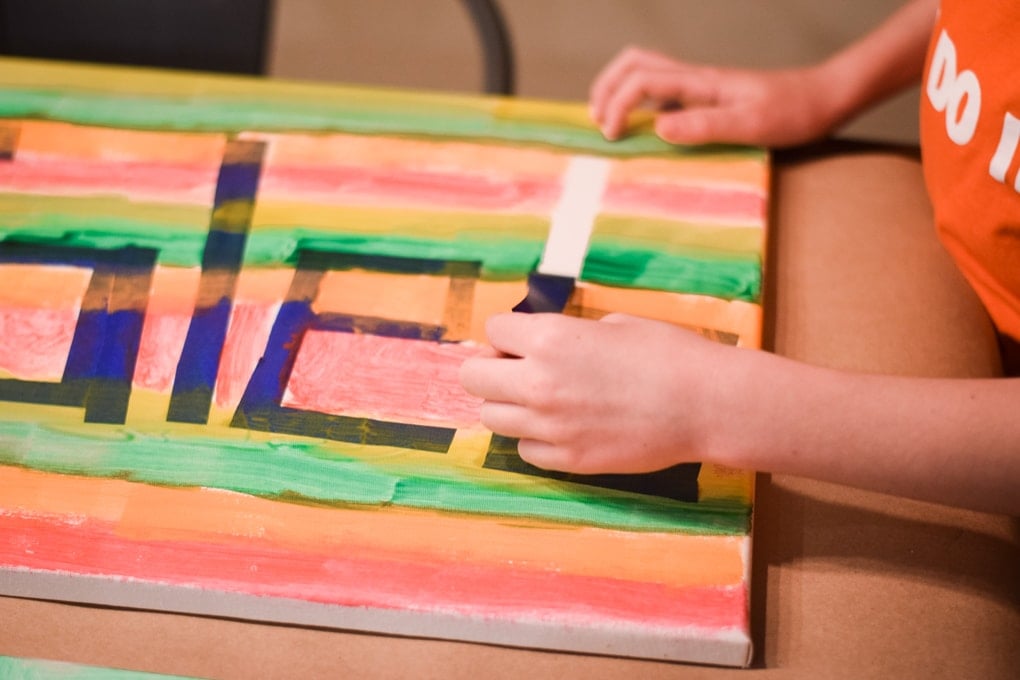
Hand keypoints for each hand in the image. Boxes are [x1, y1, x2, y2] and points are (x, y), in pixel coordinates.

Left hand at [459, 312, 737, 473]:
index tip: (524, 339)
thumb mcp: (612, 325)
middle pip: (474, 378)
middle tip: (518, 369)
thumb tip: (542, 343)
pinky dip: (535, 438)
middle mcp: (539, 384)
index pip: (493, 331)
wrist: (704, 404)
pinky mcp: (567, 459)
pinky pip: (525, 450)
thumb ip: (566, 335)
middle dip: (492, 369)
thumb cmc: (667, 353)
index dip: (509, 334)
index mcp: (550, 339)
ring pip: (492, 417)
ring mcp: (550, 427)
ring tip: (542, 400)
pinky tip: (564, 426)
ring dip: (509, 404)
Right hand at [589, 47, 837, 146]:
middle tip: (596, 119)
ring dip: (619, 89)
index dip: (616, 105)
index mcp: (700, 83)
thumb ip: (704, 126)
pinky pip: (662, 90)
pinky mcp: (707, 97)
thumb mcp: (750, 125)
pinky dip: (639, 101)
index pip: (641, 80)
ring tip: (608, 118)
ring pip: (645, 70)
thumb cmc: (793, 113)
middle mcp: (695, 78)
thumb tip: (656, 127)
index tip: (612, 136)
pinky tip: (643, 126)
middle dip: (606, 85)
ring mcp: (700, 86)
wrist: (824, 98)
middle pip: (634, 62)